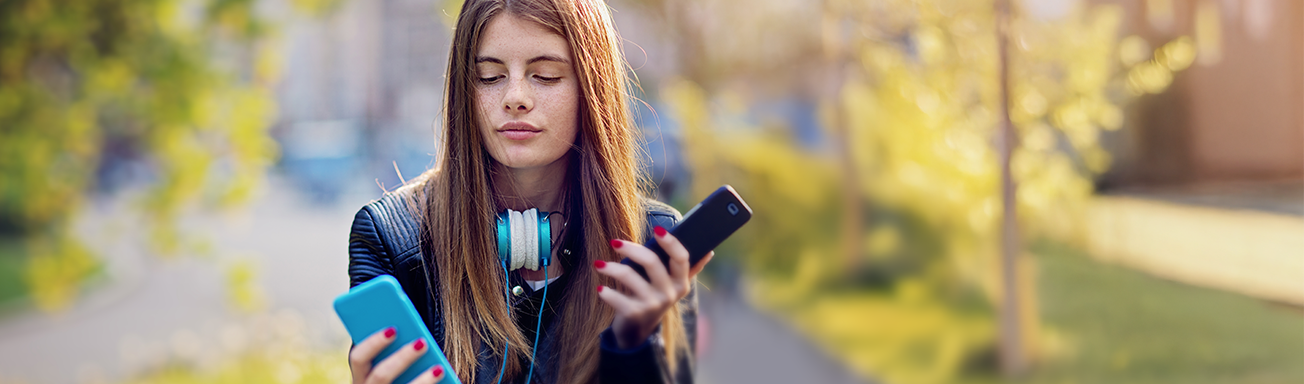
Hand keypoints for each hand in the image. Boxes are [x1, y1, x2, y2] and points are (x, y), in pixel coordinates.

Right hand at [348, 327, 447, 383]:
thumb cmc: (399, 375)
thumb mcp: (390, 364)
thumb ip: (393, 349)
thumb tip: (414, 335)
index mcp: (360, 375)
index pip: (357, 357)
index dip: (373, 342)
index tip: (393, 328)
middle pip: (380, 375)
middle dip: (401, 358)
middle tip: (422, 342)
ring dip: (422, 380)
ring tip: (439, 368)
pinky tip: (442, 377)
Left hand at [596, 226, 714, 348]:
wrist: (638, 331)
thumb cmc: (654, 297)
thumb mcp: (673, 285)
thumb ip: (688, 268)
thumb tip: (710, 252)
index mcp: (681, 282)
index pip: (682, 258)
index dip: (671, 242)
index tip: (658, 229)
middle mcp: (670, 293)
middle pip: (651, 261)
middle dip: (631, 248)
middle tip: (614, 241)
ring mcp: (652, 304)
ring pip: (629, 276)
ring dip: (610, 268)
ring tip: (598, 264)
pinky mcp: (635, 314)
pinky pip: (618, 298)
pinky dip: (607, 292)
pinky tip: (600, 289)